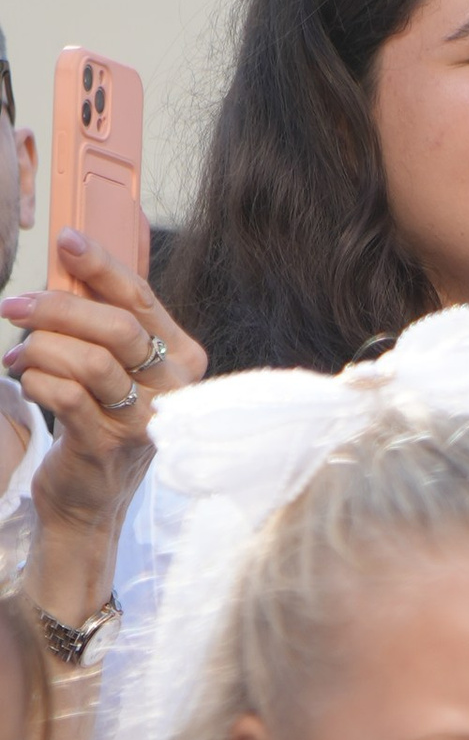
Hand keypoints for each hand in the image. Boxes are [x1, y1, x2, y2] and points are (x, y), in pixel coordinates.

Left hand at [1, 234, 202, 569]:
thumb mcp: (115, 364)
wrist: (90, 497)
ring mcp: (145, 421)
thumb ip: (103, 319)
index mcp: (181, 357)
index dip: (102, 265)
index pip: (141, 299)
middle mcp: (173, 389)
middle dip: (58, 308)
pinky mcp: (110, 445)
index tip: (66, 241)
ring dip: (40, 348)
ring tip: (16, 354)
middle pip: (117, 328)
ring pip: (90, 361)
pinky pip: (65, 395)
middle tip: (15, 306)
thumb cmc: (101, 418)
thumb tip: (70, 260)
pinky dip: (36, 380)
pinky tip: (26, 380)